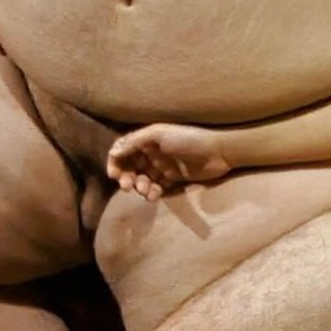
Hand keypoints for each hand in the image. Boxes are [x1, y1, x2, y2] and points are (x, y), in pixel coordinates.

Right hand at [107, 123, 231, 200]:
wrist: (217, 152)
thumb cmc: (188, 139)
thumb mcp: (159, 135)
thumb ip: (135, 142)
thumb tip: (113, 152)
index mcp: (147, 139)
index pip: (123, 150)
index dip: (116, 162)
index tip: (114, 175)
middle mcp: (152, 153)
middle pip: (130, 167)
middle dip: (126, 177)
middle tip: (128, 186)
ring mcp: (162, 166)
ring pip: (142, 179)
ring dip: (140, 186)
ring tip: (146, 190)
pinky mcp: (172, 179)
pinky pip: (156, 188)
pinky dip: (152, 193)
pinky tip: (154, 196)